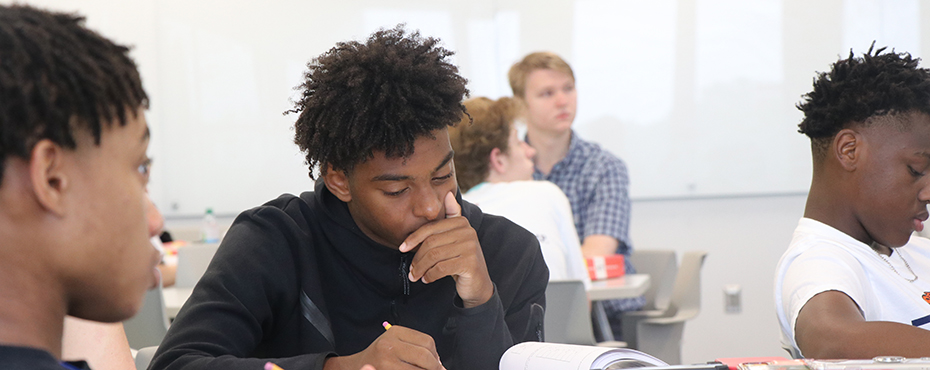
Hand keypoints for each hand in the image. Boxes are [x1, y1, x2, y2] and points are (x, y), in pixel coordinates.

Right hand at [324, 325, 443, 369]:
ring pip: (419, 369)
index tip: (438, 363)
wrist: (355, 367)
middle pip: (425, 356)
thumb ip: (415, 348)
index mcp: (395, 332)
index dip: (436, 355)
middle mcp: (389, 344)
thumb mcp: (395, 342)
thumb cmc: (379, 356)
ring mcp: (386, 361)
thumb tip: (439, 363)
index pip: (427, 342)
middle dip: (435, 367)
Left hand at [400, 192, 492, 307]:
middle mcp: (468, 232)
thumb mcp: (455, 238)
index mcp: (461, 222)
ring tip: (416, 276)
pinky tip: (427, 279)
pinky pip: (441, 268)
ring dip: (421, 268)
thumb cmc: (461, 260)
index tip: (402, 248)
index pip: (431, 228)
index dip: (414, 238)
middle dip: (417, 258)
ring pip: (434, 256)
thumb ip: (451, 217)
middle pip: (431, 242)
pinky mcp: (470, 263)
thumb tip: (447, 194)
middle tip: (411, 270)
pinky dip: (430, 275)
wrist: (478, 283)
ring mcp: (470, 247)